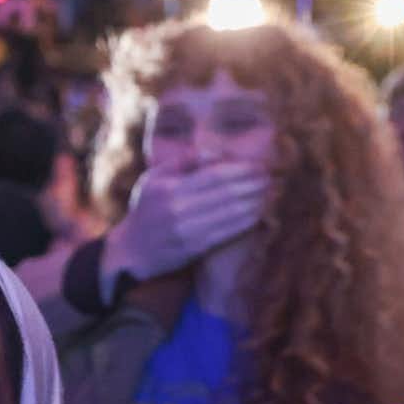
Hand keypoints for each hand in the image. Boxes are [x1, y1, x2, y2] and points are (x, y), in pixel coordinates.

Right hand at [101, 160, 273, 288]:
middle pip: (226, 194)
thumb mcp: (154, 178)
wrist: (132, 251)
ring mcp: (187, 231)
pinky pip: (227, 232)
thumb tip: (216, 152)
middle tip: (271, 178)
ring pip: (230, 214)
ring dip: (256, 202)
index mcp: (170, 188)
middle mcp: (178, 209)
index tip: (259, 166)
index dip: (241, 170)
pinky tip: (258, 213)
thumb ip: (184, 162)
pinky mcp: (195, 248)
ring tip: (271, 193)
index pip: (214, 176)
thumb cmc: (146, 209)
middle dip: (253, 185)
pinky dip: (246, 222)